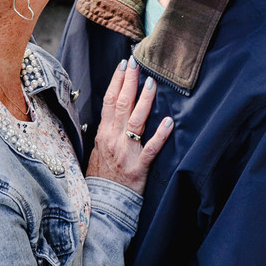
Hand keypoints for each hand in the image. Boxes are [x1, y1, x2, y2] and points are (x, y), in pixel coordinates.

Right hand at [85, 59, 172, 194]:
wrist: (103, 203)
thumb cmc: (101, 176)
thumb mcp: (97, 149)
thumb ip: (106, 131)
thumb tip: (113, 112)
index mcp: (103, 133)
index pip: (109, 100)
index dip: (116, 81)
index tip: (123, 65)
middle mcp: (113, 138)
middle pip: (121, 104)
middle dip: (129, 81)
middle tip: (137, 62)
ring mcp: (126, 152)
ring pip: (136, 121)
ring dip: (144, 100)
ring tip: (152, 82)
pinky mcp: (138, 167)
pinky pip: (151, 148)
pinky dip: (160, 135)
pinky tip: (169, 122)